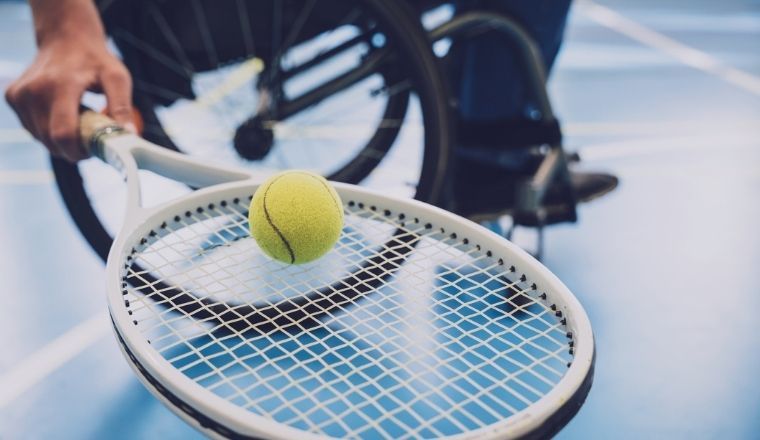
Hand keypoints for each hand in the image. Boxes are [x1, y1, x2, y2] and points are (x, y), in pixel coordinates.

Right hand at [5, 37, 133, 161]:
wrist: (65, 38)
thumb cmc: (95, 60)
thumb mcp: (117, 78)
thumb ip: (122, 107)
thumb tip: (129, 135)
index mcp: (61, 85)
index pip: (63, 133)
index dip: (78, 151)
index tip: (92, 151)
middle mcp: (34, 90)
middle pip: (50, 140)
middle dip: (71, 148)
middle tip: (88, 138)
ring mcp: (19, 94)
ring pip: (40, 137)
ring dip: (59, 139)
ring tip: (76, 120)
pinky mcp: (12, 97)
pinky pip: (31, 128)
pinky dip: (47, 129)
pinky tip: (60, 113)